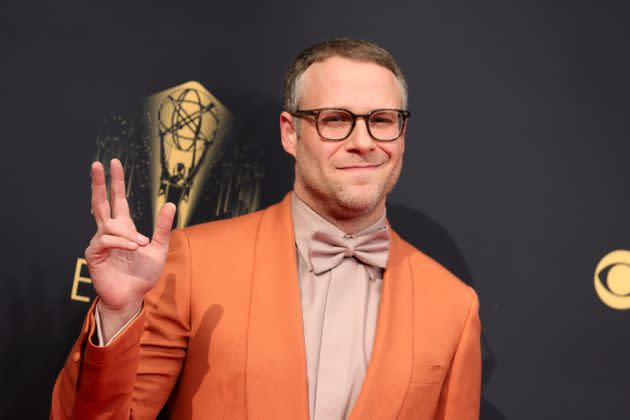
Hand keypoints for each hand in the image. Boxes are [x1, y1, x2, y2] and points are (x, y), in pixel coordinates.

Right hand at [85, 159, 175, 336]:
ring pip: (109, 224)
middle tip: (98, 164)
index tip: (114, 163)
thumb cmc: (143, 274)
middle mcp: (110, 231)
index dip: (115, 182)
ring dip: (127, 233)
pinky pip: (106, 240)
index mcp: (125, 227)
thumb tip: (170, 203)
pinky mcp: (94, 254)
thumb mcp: (159, 248)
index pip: (118, 199)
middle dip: (100, 183)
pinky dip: (121, 242)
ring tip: (140, 244)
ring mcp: (100, 242)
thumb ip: (163, 227)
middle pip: (101, 202)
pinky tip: (133, 247)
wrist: (132, 296)